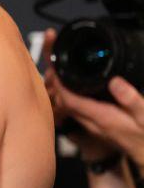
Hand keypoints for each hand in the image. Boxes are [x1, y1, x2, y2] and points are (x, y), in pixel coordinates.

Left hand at [42, 28, 143, 166]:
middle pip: (62, 101)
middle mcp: (91, 122)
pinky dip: (70, 95)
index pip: (68, 99)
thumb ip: (131, 100)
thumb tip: (115, 82)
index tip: (56, 67)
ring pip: (67, 105)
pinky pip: (76, 108)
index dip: (59, 83)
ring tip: (59, 70)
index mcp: (101, 117)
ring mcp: (91, 124)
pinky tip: (73, 85)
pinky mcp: (95, 124)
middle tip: (55, 63)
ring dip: (61, 89)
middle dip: (55, 82)